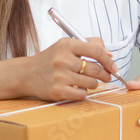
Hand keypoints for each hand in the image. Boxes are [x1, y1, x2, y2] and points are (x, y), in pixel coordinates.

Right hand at [0, 37, 119, 101]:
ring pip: (92, 83)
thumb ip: (88, 44)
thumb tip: (110, 54)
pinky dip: (82, 93)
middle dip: (105, 75)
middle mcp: (62, 59)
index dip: (108, 60)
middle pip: (96, 69)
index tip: (113, 66)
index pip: (96, 50)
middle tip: (106, 77)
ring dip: (92, 84)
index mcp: (66, 45)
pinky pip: (82, 95)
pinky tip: (75, 89)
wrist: (26, 74)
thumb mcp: (65, 45)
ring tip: (84, 81)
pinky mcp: (58, 91)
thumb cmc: (50, 60)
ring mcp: (60, 76)